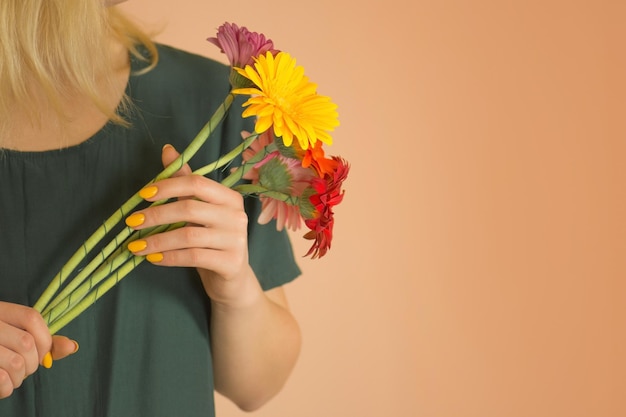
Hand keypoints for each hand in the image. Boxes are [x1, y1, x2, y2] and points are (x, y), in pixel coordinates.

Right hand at [0, 302, 77, 398]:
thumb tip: (72, 346)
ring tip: (13, 377)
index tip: (42, 353)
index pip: (32, 318)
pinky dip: (7, 387)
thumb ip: (44, 341)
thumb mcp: (16, 335)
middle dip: (32, 363)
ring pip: (16, 362)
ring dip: (20, 377)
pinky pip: (1, 379)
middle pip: (26, 343)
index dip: (44, 339)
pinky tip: (3, 385)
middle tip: (25, 369)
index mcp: (0, 310)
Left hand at [126, 144, 259, 305]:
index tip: (142, 195)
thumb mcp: (200, 210)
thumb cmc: (212, 241)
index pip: (197, 183)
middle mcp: (237, 216)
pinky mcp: (232, 262)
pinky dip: (169, 257)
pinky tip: (153, 258)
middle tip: (132, 223)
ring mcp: (237, 240)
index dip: (168, 186)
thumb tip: (168, 150)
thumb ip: (185, 182)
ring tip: (136, 246)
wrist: (231, 279)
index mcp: (230, 198)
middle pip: (190, 208)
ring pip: (189, 235)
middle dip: (156, 215)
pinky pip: (193, 256)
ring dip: (157, 240)